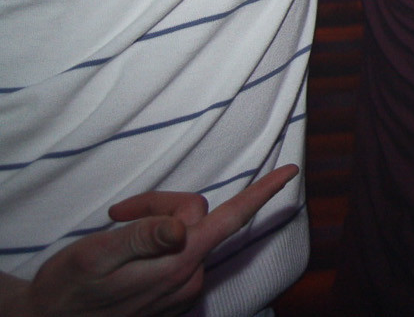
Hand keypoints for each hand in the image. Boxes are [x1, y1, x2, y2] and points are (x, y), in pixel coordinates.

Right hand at [3, 165, 296, 316]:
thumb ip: (143, 237)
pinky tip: (125, 255)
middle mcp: (190, 277)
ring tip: (116, 234)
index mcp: (178, 264)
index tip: (291, 171)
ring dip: (155, 224)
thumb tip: (183, 224)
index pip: (230, 219)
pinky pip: (178, 252)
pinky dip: (156, 243)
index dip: (262, 193)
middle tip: (118, 213)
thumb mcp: (97, 256)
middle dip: (160, 205)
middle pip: (196, 217)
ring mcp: (184, 288)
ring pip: (187, 233)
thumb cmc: (68, 288)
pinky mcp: (174, 294)